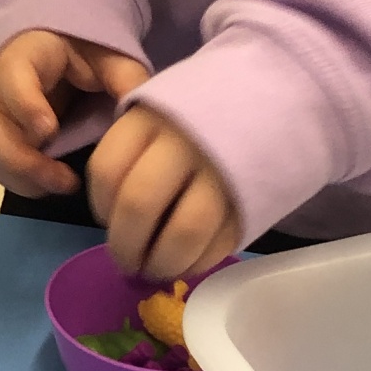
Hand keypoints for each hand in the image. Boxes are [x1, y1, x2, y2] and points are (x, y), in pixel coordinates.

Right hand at [0, 31, 151, 196]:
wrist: (57, 48)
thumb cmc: (83, 51)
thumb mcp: (108, 56)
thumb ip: (126, 78)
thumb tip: (142, 109)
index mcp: (23, 55)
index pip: (11, 78)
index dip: (25, 106)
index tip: (50, 132)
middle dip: (19, 157)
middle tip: (61, 179)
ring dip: (18, 175)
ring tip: (62, 186)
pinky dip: (18, 180)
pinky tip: (49, 187)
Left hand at [88, 106, 239, 281]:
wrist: (270, 101)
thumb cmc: (197, 116)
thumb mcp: (156, 114)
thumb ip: (131, 155)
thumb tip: (110, 217)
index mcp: (149, 118)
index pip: (107, 170)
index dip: (100, 207)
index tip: (106, 222)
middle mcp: (183, 142)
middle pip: (139, 204)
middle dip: (126, 246)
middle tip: (127, 263)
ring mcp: (221, 172)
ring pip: (183, 233)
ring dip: (164, 263)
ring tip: (157, 269)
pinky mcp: (252, 199)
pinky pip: (220, 244)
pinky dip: (198, 264)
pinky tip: (187, 263)